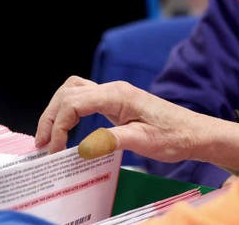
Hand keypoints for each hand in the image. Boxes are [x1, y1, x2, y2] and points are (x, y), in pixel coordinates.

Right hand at [34, 76, 206, 162]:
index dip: (59, 125)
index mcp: (116, 95)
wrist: (195, 133)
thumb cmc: (174, 136)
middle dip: (51, 117)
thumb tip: (81, 147)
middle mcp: (111, 89)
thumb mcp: (144, 142)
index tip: (55, 148)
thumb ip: (111, 141)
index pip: (74, 103)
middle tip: (42, 143)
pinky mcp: (113, 101)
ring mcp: (111, 93)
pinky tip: (66, 126)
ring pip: (71, 92)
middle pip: (67, 94)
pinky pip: (81, 98)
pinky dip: (67, 110)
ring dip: (56, 111)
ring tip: (49, 134)